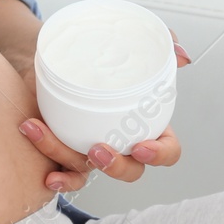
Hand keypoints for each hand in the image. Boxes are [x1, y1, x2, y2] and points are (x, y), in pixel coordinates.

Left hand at [16, 31, 191, 191]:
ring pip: (88, 169)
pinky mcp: (64, 149)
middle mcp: (119, 141)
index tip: (141, 147)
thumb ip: (159, 47)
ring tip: (42, 133)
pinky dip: (60, 179)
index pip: (166, 150)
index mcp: (144, 124)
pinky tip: (48, 175)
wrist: (50, 51)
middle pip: (131, 170)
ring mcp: (91, 149)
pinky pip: (66, 173)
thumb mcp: (125, 45)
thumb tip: (181, 54)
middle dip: (117, 167)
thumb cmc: (93, 53)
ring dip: (65, 156)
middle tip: (97, 149)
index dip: (160, 154)